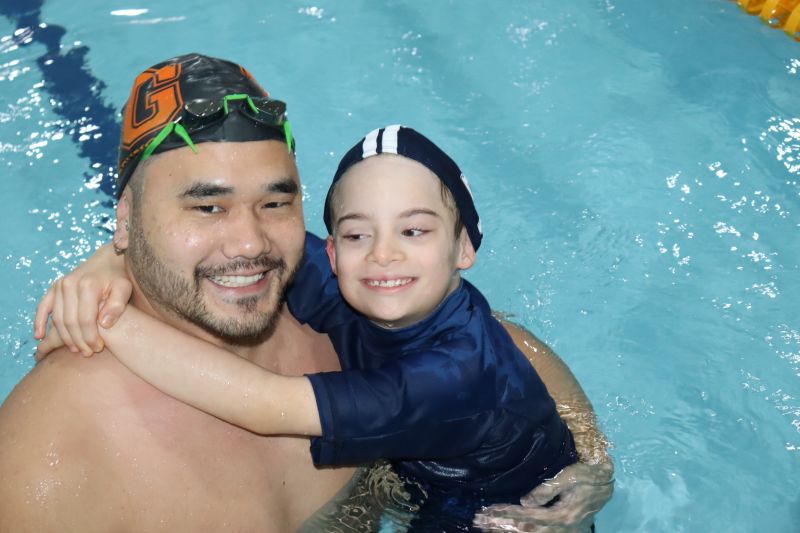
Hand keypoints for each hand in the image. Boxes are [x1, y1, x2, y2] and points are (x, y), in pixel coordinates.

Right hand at [34, 244, 130, 358]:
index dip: (90, 337)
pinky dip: (39, 322)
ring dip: (64, 337)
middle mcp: (70, 285)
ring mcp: (60, 286)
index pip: (86, 320)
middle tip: (88, 353)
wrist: (108, 260)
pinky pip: (43, 307)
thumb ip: (117, 305)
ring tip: (75, 349)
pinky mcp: (54, 287)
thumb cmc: (118, 277)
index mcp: (88, 286)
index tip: (97, 348)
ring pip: (57, 318)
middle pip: (70, 322)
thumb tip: (104, 324)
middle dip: (79, 341)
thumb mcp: (124, 288)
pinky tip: (40, 336)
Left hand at [473, 461, 613, 531]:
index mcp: (564, 515)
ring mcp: (564, 532)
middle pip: (527, 531)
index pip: (529, 518)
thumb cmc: (586, 475)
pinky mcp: (563, 530)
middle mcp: (563, 528)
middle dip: (502, 525)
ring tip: (488, 526)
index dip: (507, 514)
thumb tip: (524, 501)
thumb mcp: (568, 477)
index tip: (489, 510)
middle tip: (480, 520)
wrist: (606, 483)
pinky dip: (522, 531)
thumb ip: (547, 490)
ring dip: (509, 530)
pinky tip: (508, 528)